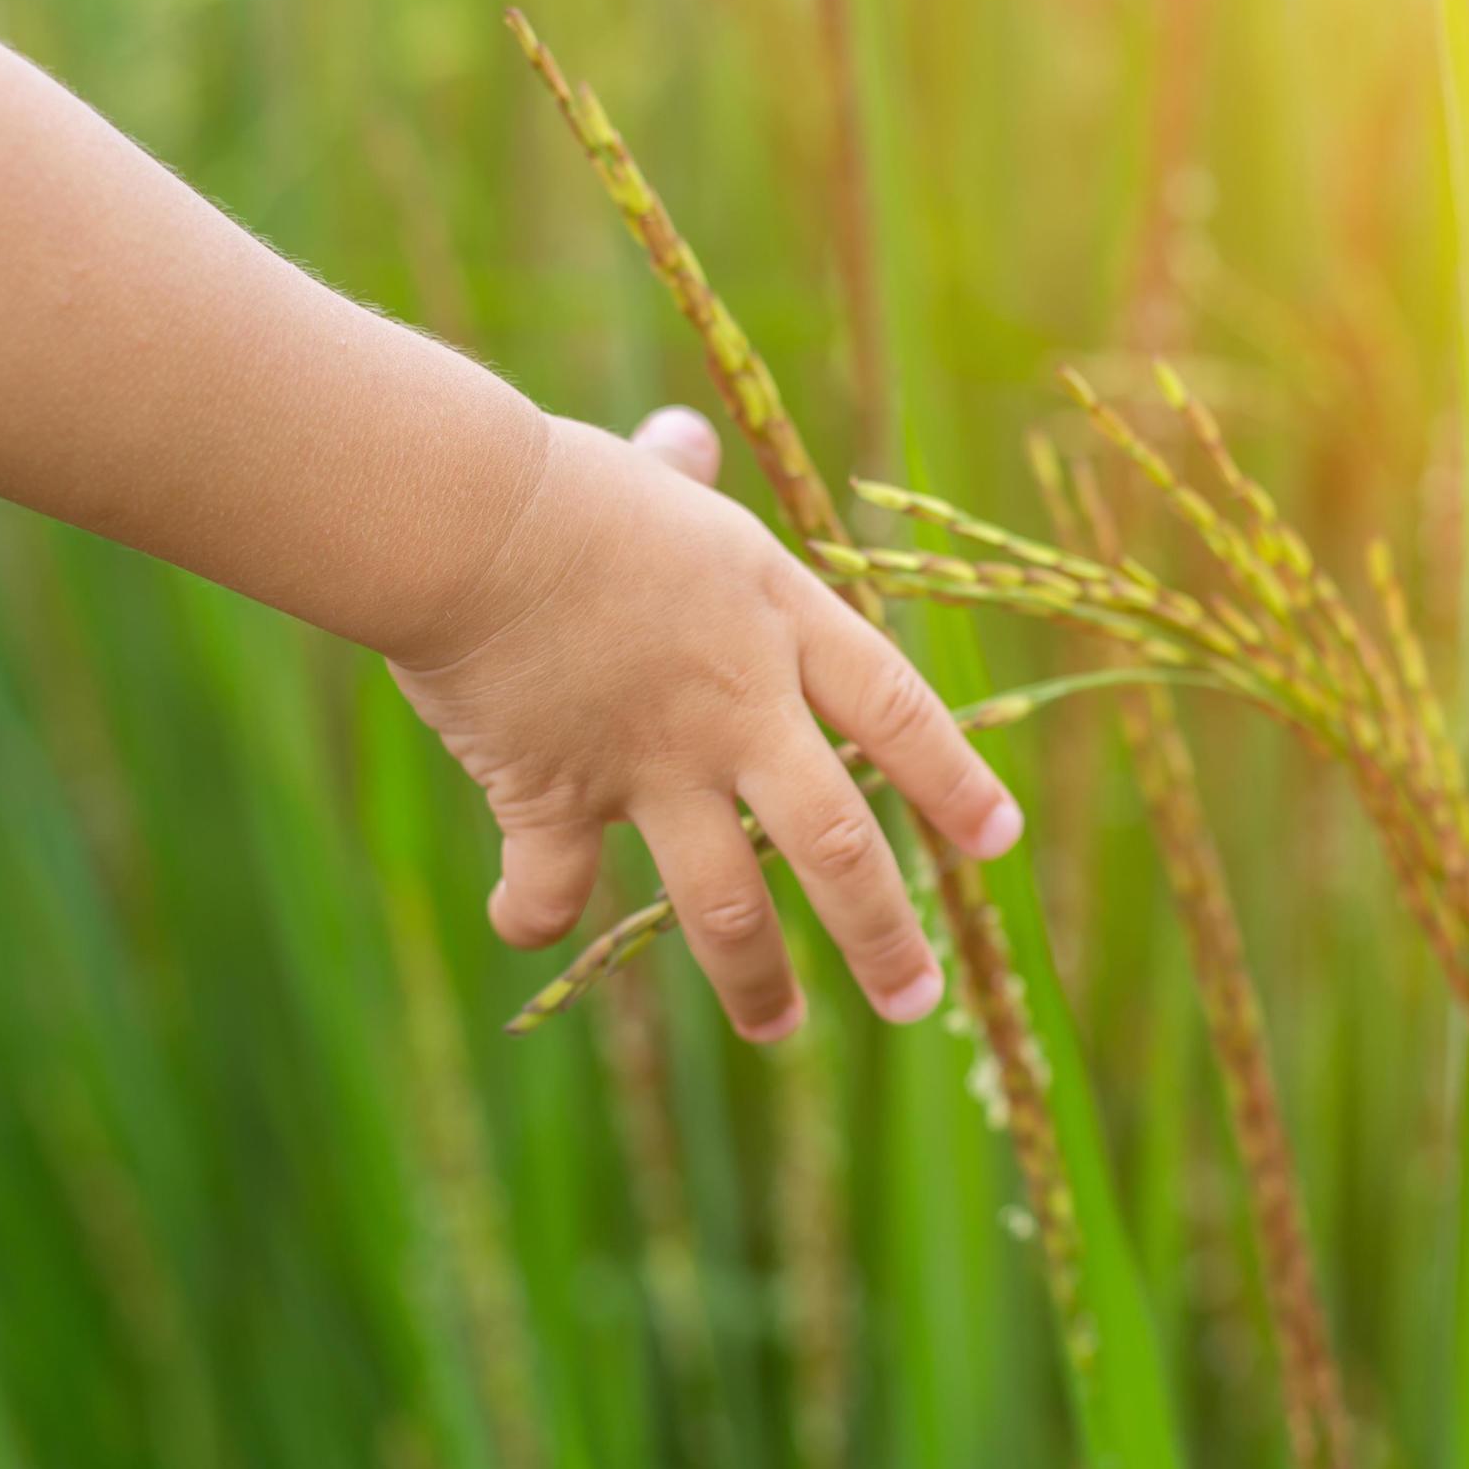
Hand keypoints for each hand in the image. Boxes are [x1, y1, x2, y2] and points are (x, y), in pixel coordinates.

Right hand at [395, 406, 1024, 1042]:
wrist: (470, 518)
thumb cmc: (560, 483)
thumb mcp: (649, 480)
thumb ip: (679, 478)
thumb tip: (683, 439)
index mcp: (776, 620)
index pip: (896, 712)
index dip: (953, 781)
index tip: (998, 844)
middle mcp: (735, 706)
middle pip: (836, 841)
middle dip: (883, 935)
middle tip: (915, 1001)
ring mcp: (652, 762)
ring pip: (725, 905)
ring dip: (756, 981)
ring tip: (780, 1028)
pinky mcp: (557, 796)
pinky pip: (556, 887)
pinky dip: (538, 912)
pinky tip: (527, 925)